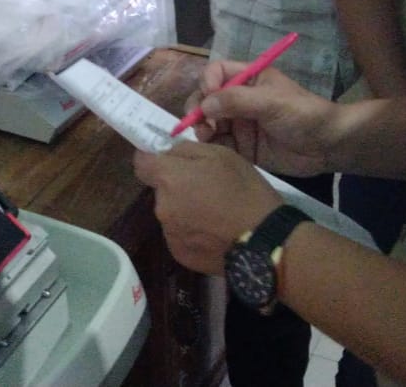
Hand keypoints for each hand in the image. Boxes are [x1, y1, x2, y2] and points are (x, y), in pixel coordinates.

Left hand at [133, 142, 282, 274]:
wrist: (263, 241)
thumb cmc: (244, 190)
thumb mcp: (221, 155)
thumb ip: (186, 150)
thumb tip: (166, 152)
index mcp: (169, 178)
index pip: (141, 163)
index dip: (153, 159)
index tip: (170, 161)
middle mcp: (162, 206)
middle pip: (161, 190)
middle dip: (177, 187)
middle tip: (207, 189)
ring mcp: (170, 233)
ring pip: (171, 213)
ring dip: (185, 210)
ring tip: (215, 214)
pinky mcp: (180, 255)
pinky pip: (180, 236)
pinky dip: (192, 232)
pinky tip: (214, 233)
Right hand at [185, 60, 336, 176]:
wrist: (327, 146)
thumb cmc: (302, 115)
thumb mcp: (271, 102)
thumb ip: (237, 100)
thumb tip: (204, 104)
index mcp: (249, 79)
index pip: (216, 72)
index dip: (207, 83)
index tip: (209, 98)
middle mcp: (239, 99)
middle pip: (206, 98)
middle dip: (198, 108)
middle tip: (200, 124)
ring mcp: (239, 124)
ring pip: (208, 122)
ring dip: (201, 128)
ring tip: (207, 138)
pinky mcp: (242, 147)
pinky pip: (219, 145)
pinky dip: (211, 147)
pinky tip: (212, 150)